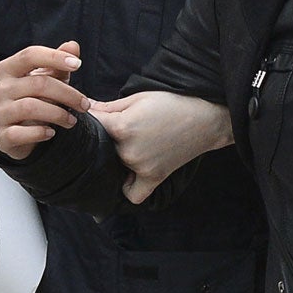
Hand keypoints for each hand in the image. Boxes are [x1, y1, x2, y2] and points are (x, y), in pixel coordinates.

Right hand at [0, 42, 92, 159]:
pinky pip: (18, 133)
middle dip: (67, 93)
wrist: (23, 134)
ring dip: (58, 114)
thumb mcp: (51, 78)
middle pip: (37, 83)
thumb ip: (59, 62)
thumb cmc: (37, 100)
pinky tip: (51, 133)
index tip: (77, 64)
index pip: (29, 55)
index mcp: (8, 69)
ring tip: (72, 120)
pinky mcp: (1, 137)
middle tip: (84, 104)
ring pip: (29, 107)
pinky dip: (39, 133)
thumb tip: (73, 46)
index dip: (54, 57)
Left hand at [91, 92, 233, 202]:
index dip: (92, 118)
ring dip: (115, 158)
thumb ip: (109, 106)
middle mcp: (128, 151)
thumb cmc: (172, 102)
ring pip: (112, 167)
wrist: (206, 117)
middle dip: (105, 137)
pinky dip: (129, 186)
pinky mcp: (154, 178)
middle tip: (117, 129)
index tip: (97, 115)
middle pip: (101, 147)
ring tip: (131, 144)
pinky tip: (130, 174)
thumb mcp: (138, 98)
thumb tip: (86, 108)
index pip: (93, 124)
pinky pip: (133, 194)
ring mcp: (140, 167)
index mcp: (122, 127)